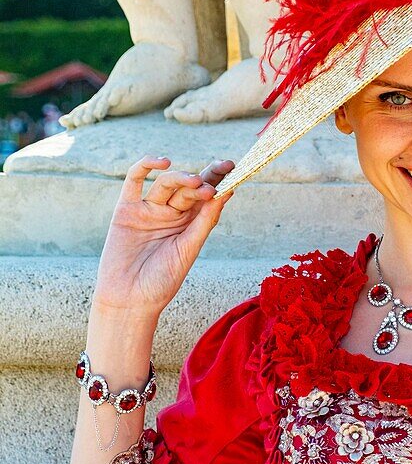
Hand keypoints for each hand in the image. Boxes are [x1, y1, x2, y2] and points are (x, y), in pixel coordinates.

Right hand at [92, 155, 234, 317]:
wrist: (130, 301)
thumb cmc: (162, 281)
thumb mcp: (188, 249)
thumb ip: (205, 221)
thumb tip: (226, 192)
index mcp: (190, 224)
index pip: (206, 195)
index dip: (219, 179)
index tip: (233, 166)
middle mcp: (170, 214)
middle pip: (189, 187)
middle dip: (204, 178)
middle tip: (219, 173)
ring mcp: (148, 210)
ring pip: (167, 183)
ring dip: (182, 178)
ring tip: (195, 182)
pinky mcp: (126, 209)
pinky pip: (133, 181)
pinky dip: (145, 166)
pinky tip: (162, 162)